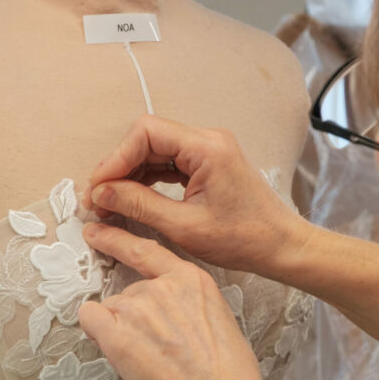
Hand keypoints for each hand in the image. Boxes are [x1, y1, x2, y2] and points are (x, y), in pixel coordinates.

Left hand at [78, 222, 270, 379]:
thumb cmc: (226, 370)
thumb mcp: (217, 318)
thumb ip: (187, 303)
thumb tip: (167, 314)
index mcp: (191, 278)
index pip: (145, 251)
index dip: (116, 240)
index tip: (96, 232)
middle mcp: (161, 286)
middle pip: (128, 292)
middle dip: (132, 318)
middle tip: (153, 348)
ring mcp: (136, 307)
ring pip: (111, 309)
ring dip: (119, 329)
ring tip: (146, 357)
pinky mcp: (115, 332)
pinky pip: (89, 317)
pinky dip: (94, 330)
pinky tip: (115, 348)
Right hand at [82, 114, 310, 278]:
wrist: (280, 246)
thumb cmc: (243, 239)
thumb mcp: (183, 226)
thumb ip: (139, 205)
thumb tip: (101, 193)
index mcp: (207, 148)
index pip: (146, 133)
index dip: (115, 158)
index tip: (98, 187)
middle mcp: (208, 140)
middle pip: (147, 138)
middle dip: (118, 167)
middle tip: (98, 199)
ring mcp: (208, 151)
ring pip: (154, 150)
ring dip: (129, 175)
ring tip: (109, 204)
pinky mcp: (207, 164)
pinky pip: (167, 163)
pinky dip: (146, 180)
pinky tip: (131, 200)